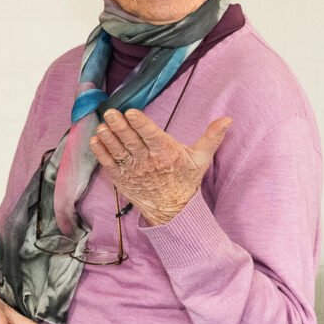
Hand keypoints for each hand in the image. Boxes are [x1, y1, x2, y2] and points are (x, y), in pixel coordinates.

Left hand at [90, 109, 231, 227]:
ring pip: (118, 151)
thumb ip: (212, 137)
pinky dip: (101, 153)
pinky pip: (108, 164)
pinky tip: (95, 141)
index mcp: (166, 153)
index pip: (152, 136)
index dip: (140, 124)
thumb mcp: (201, 159)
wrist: (172, 211)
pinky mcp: (121, 178)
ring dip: (108, 138)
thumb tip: (228, 119)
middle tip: (110, 113)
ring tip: (101, 126)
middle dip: (120, 126)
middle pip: (132, 141)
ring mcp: (132, 170)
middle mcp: (148, 161)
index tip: (130, 112)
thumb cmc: (185, 180)